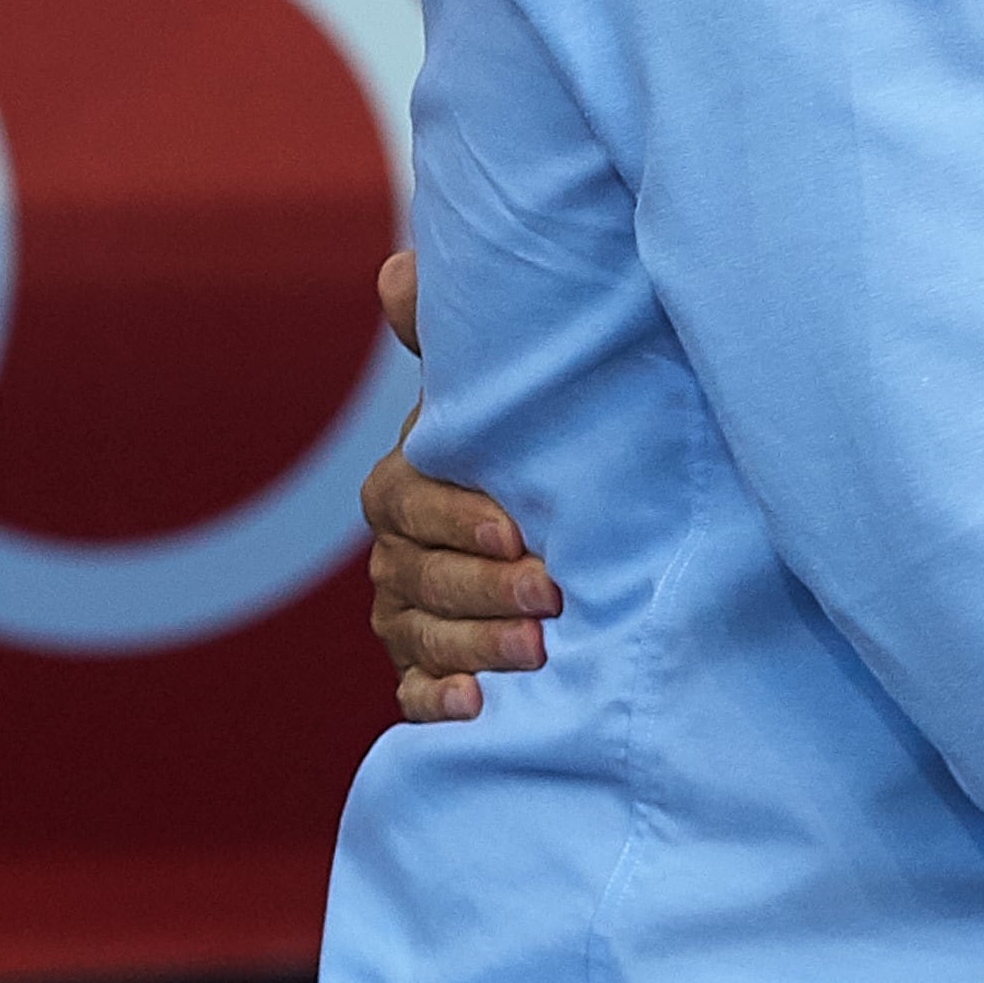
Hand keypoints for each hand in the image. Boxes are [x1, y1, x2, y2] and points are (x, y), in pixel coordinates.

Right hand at [357, 248, 562, 722]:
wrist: (587, 520)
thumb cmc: (543, 440)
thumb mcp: (512, 386)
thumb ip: (457, 335)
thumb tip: (397, 274)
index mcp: (408, 482)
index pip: (407, 502)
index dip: (456, 516)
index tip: (517, 530)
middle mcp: (397, 551)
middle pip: (415, 576)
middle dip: (479, 587)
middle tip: (550, 595)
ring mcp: (410, 612)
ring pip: (417, 634)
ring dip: (471, 644)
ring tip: (536, 652)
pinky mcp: (432, 667)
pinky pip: (412, 691)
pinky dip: (436, 700)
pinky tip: (473, 708)